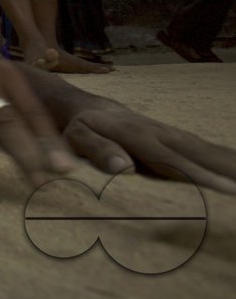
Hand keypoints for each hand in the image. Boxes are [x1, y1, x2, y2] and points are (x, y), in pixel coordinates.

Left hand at [62, 101, 235, 192]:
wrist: (92, 108)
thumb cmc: (82, 128)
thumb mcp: (78, 137)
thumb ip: (97, 150)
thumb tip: (121, 167)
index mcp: (137, 136)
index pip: (172, 160)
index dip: (198, 175)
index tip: (225, 190)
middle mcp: (161, 133)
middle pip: (199, 155)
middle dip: (226, 172)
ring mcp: (172, 134)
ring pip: (207, 151)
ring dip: (230, 166)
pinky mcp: (178, 138)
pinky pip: (206, 150)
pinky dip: (226, 160)